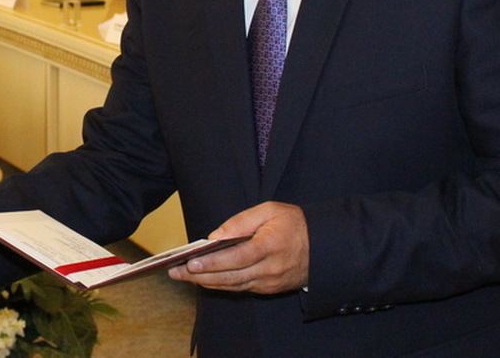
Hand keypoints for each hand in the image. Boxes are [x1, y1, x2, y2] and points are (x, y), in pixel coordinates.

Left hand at [167, 201, 307, 294]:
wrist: (323, 246)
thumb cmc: (294, 223)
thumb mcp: (269, 210)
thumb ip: (241, 221)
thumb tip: (215, 236)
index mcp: (270, 246)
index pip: (235, 258)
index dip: (212, 263)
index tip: (190, 263)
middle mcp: (270, 269)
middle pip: (229, 277)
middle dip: (200, 276)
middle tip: (176, 273)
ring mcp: (270, 282)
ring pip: (233, 286)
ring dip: (207, 283)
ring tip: (184, 277)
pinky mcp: (270, 289)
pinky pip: (241, 288)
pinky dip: (222, 285)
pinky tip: (205, 279)